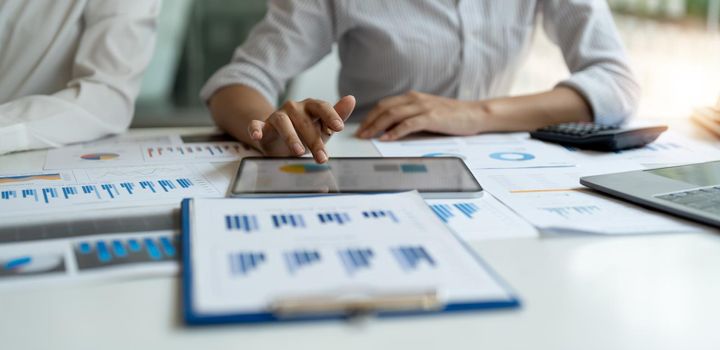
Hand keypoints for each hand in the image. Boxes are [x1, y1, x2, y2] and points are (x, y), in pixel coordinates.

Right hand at [249, 95, 355, 162]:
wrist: (280, 141)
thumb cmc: (305, 133)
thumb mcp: (323, 128)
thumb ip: (337, 115)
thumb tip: (351, 99)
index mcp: (310, 107)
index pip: (321, 107)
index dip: (331, 116)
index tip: (339, 128)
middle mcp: (293, 108)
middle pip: (304, 121)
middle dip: (314, 140)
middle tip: (322, 157)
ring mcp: (277, 116)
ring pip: (283, 122)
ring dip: (291, 137)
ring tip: (299, 152)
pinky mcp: (262, 127)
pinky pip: (256, 125)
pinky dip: (255, 129)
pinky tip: (256, 135)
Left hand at [356, 91, 485, 140]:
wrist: (475, 113)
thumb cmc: (451, 117)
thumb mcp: (427, 113)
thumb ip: (410, 117)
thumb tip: (390, 129)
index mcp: (412, 97)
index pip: (385, 105)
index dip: (370, 116)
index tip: (361, 128)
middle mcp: (415, 99)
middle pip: (384, 108)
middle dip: (369, 121)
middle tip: (359, 135)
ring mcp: (423, 107)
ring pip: (393, 115)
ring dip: (377, 126)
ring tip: (367, 137)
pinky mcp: (432, 117)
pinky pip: (408, 124)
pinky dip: (395, 132)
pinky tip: (386, 139)